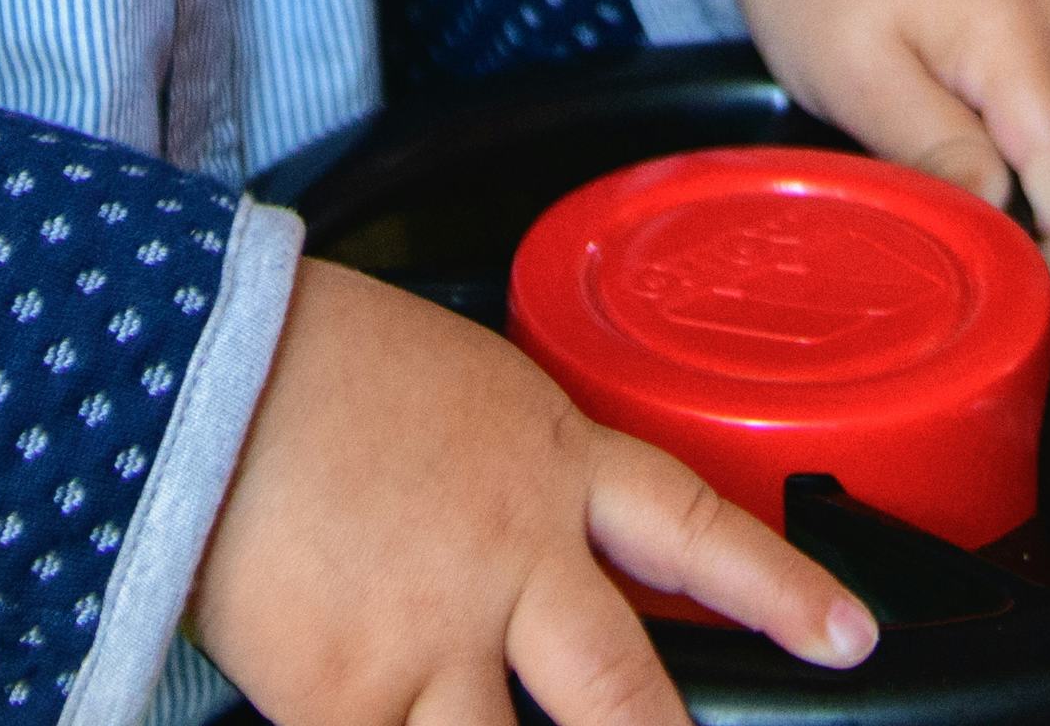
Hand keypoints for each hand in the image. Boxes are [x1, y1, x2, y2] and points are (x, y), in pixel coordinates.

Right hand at [186, 261, 869, 725]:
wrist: (200, 365)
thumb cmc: (300, 358)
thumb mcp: (449, 389)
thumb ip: (506, 473)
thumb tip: (519, 543)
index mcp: (547, 459)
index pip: (691, 528)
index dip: (777, 588)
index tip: (848, 636)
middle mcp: (516, 557)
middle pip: (625, 696)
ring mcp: (439, 636)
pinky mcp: (352, 692)